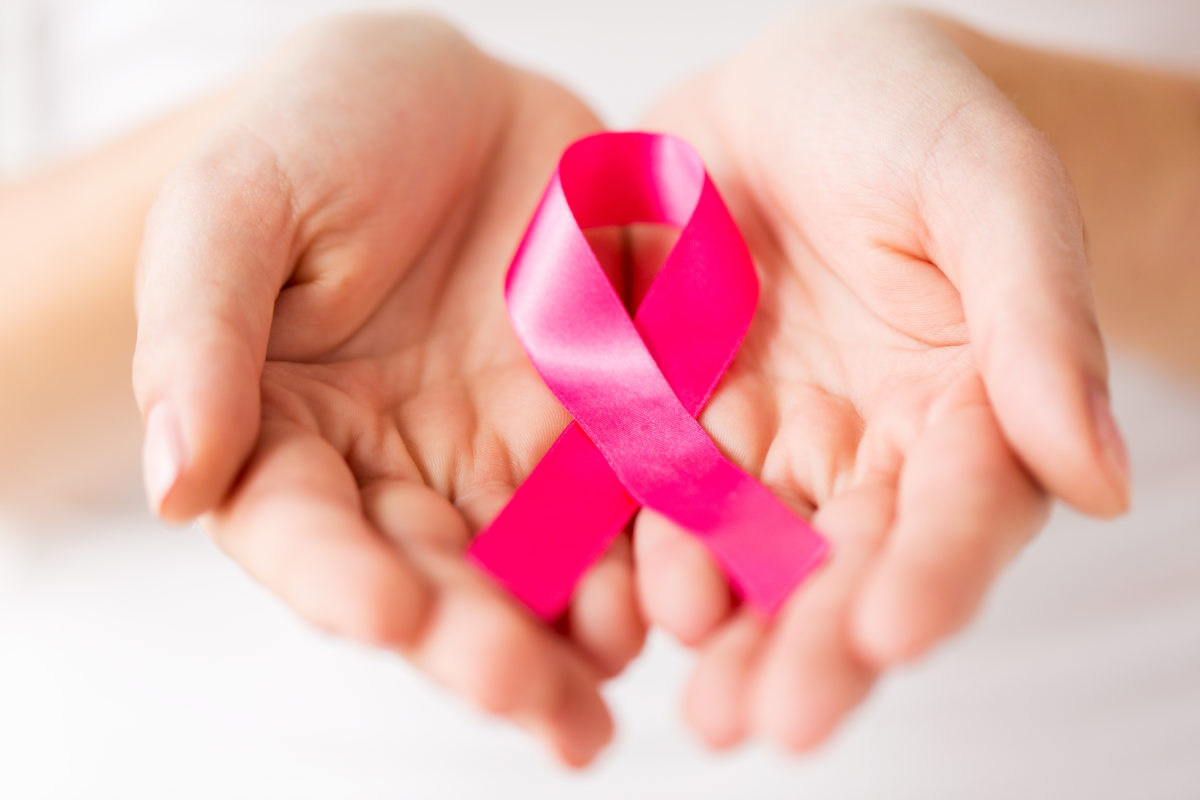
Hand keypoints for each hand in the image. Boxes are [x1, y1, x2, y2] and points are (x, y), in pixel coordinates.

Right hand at [132, 14, 642, 765]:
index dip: (340, 580)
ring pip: (541, 563)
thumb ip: (199, 338)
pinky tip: (685, 582)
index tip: (389, 611)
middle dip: (477, 643)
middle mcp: (403, 469)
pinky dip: (656, 540)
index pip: (304, 533)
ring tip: (609, 666)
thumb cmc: (318, 132)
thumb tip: (172, 484)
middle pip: (435, 576)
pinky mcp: (603, 420)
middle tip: (525, 697)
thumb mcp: (234, 207)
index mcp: (293, 437)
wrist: (449, 93)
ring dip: (575, 625)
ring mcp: (510, 452)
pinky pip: (633, 490)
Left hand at [632, 7, 1129, 749]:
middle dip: (810, 646)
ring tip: (698, 701)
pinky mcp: (668, 412)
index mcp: (962, 411)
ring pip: (742, 551)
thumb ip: (1035, 321)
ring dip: (720, 627)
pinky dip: (632, 546)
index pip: (958, 513)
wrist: (794, 87)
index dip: (932, 576)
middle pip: (843, 565)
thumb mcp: (986, 185)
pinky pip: (644, 487)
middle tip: (772, 721)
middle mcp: (861, 450)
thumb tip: (1101, 481)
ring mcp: (757, 437)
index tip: (892, 635)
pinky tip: (610, 601)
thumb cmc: (915, 116)